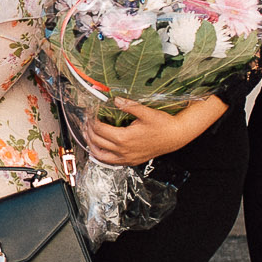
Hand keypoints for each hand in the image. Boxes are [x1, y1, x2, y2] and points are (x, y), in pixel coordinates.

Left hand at [83, 99, 202, 165]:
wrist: (175, 137)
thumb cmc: (163, 124)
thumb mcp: (146, 112)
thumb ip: (129, 106)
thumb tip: (115, 100)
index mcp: (124, 138)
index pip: (100, 130)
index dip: (92, 121)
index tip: (90, 114)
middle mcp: (123, 151)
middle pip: (97, 142)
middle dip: (88, 131)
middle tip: (86, 122)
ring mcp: (126, 158)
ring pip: (100, 156)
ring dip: (91, 145)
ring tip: (88, 135)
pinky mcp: (131, 161)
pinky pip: (110, 162)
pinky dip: (101, 155)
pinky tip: (100, 148)